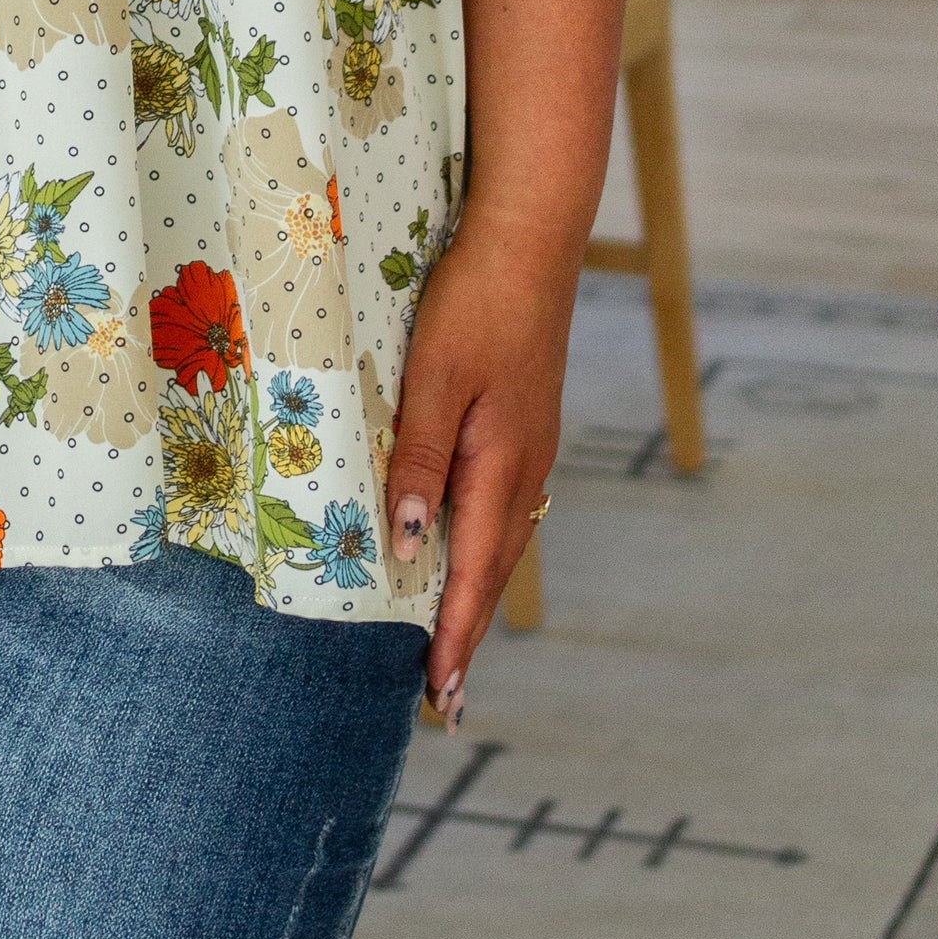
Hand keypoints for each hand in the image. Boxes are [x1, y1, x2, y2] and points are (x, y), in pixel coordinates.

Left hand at [383, 206, 576, 724]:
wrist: (528, 239)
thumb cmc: (474, 301)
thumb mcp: (435, 377)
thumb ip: (419, 460)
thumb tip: (407, 545)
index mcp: (502, 465)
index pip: (473, 573)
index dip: (454, 636)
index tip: (440, 696)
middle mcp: (525, 467)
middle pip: (493, 571)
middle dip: (467, 635)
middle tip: (446, 699)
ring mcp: (529, 446)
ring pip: (500, 541)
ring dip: (474, 596)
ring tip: (450, 645)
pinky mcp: (523, 424)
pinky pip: (502, 508)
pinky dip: (481, 549)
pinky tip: (464, 553)